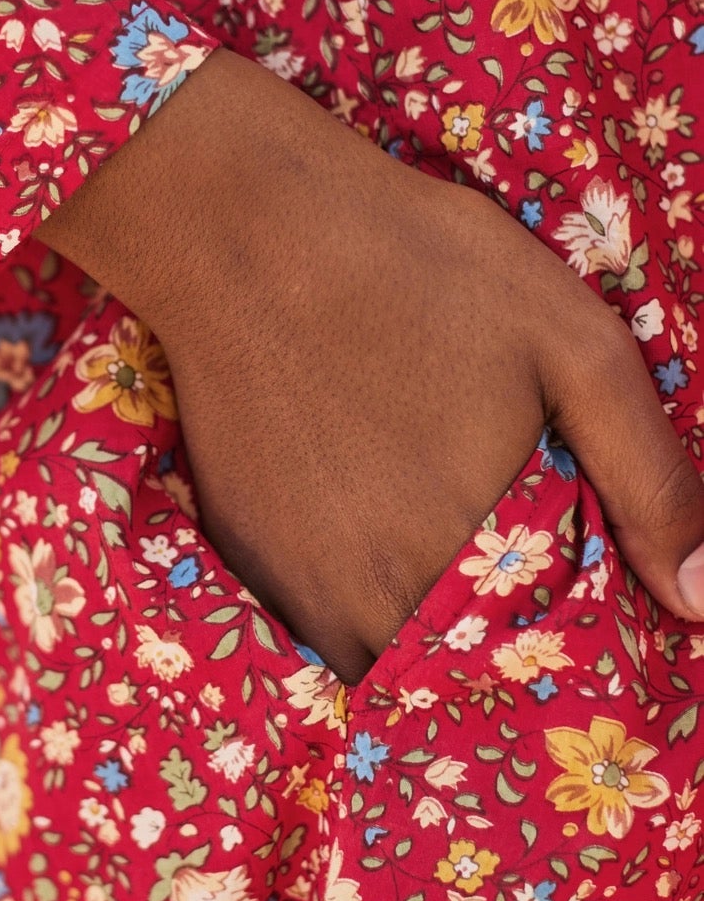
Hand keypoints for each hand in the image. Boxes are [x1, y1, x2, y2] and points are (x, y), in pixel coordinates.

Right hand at [41, 48, 703, 684]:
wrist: (242, 227)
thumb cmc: (419, 268)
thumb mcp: (572, 344)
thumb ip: (650, 481)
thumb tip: (701, 601)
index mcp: (474, 556)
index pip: (547, 664)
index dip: (580, 649)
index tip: (586, 594)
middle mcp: (379, 598)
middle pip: (463, 674)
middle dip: (502, 645)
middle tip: (511, 554)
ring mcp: (302, 586)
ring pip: (388, 662)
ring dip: (427, 636)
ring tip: (448, 549)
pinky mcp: (248, 555)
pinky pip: (322, 629)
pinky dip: (362, 605)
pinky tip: (376, 528)